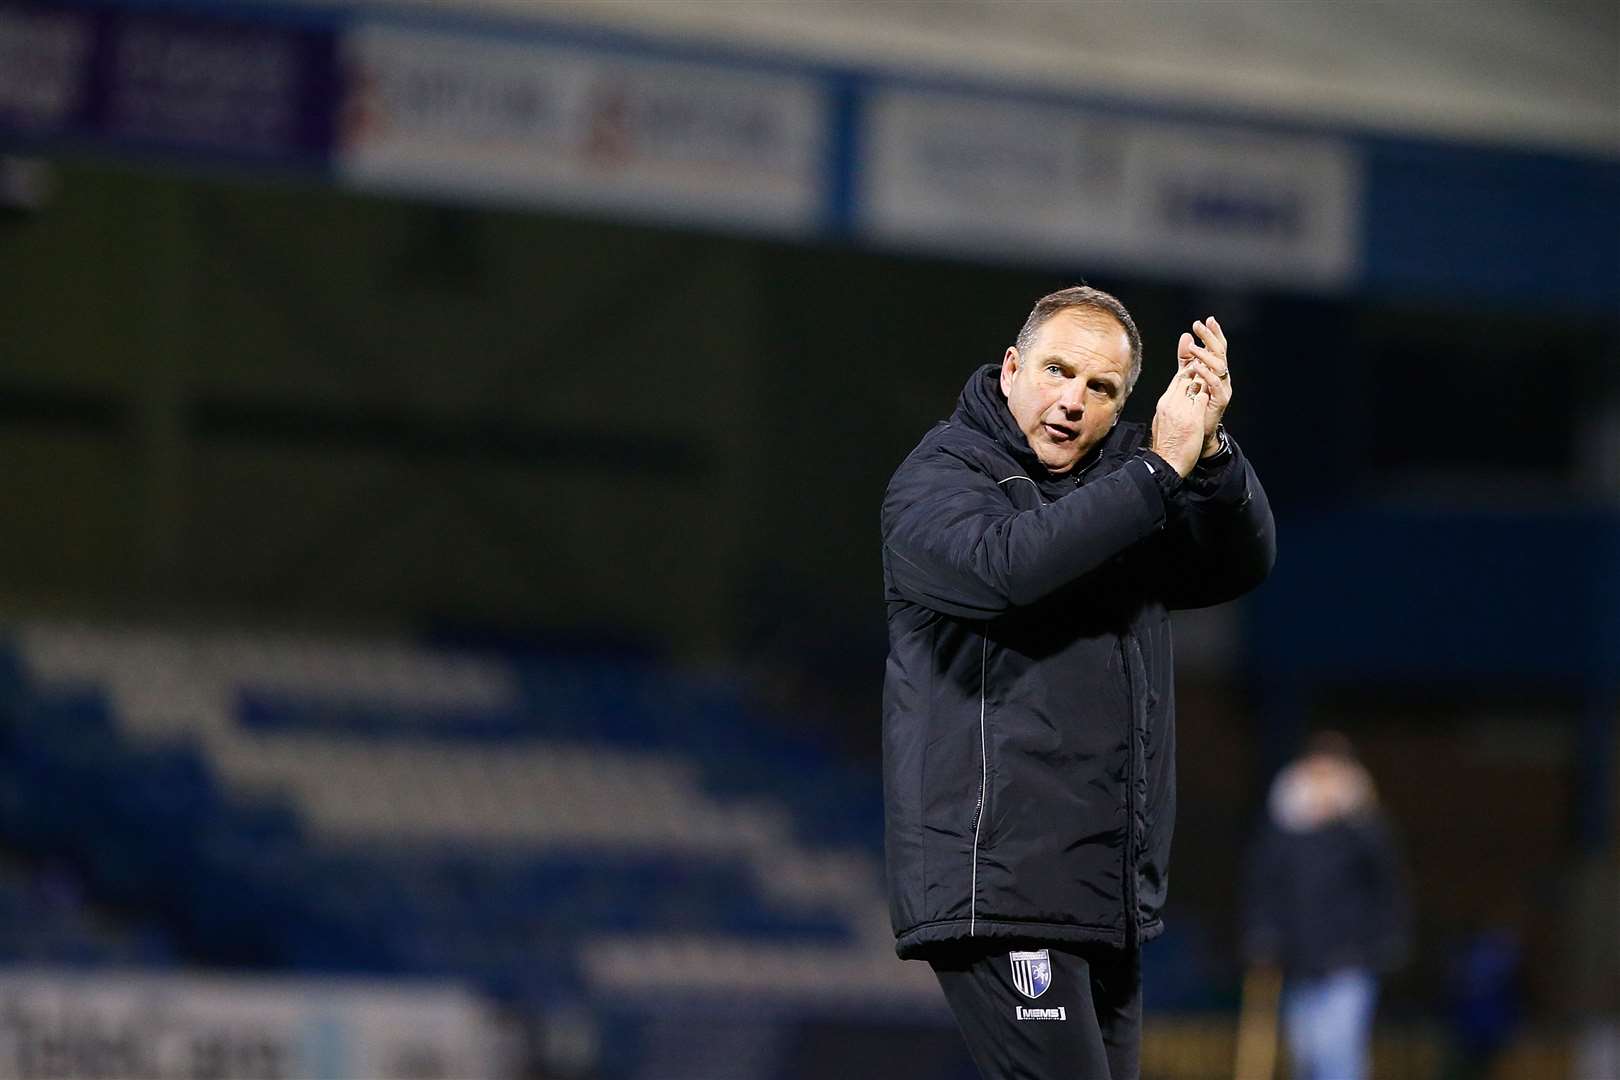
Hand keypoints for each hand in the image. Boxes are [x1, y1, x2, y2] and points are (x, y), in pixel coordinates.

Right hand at [1151, 364, 1207, 477]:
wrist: (1164, 463)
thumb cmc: (1167, 446)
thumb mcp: (1163, 421)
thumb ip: (1169, 408)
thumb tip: (1173, 401)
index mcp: (1164, 404)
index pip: (1178, 380)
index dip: (1188, 366)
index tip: (1197, 357)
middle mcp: (1171, 403)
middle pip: (1185, 377)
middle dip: (1196, 362)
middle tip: (1206, 351)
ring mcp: (1180, 409)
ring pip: (1193, 383)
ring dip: (1203, 371)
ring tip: (1212, 362)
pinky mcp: (1190, 417)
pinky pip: (1201, 397)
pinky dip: (1208, 386)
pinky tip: (1215, 379)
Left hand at [1176, 316, 1231, 457]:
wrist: (1196, 432)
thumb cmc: (1193, 404)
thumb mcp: (1187, 376)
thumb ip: (1186, 358)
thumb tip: (1186, 336)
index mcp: (1214, 369)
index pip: (1216, 347)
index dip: (1213, 334)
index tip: (1206, 320)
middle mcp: (1221, 377)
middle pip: (1219, 352)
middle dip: (1210, 337)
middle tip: (1200, 326)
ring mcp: (1222, 388)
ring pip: (1219, 366)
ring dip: (1206, 355)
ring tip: (1194, 348)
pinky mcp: (1219, 400)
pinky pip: (1215, 385)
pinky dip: (1207, 374)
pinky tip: (1197, 367)